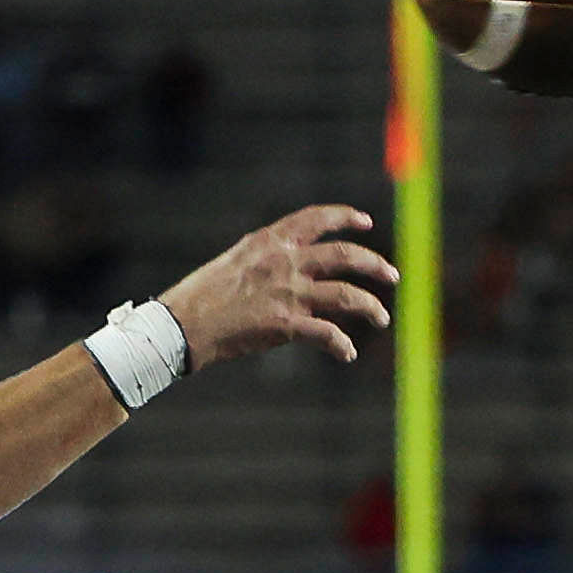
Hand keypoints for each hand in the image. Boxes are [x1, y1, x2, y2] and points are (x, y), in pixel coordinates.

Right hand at [158, 205, 396, 370]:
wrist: (180, 326)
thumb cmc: (199, 297)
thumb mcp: (233, 261)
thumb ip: (265, 258)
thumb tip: (289, 262)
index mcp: (269, 241)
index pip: (317, 219)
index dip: (346, 218)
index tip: (366, 224)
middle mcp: (284, 262)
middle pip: (344, 257)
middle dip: (374, 265)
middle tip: (392, 275)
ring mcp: (287, 292)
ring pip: (346, 296)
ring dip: (370, 307)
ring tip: (382, 318)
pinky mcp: (285, 324)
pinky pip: (327, 334)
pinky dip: (342, 345)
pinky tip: (347, 354)